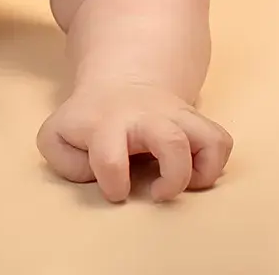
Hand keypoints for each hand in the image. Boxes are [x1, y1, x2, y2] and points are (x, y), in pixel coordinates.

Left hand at [36, 81, 232, 202]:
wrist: (119, 85)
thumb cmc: (86, 125)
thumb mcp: (57, 138)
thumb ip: (64, 161)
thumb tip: (96, 175)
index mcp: (104, 124)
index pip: (108, 157)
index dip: (113, 183)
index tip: (116, 190)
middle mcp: (144, 118)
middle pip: (172, 142)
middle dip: (173, 177)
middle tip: (159, 193)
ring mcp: (174, 117)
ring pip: (207, 138)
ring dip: (202, 171)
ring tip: (181, 183)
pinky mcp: (195, 121)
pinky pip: (221, 141)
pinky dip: (214, 164)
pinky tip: (191, 173)